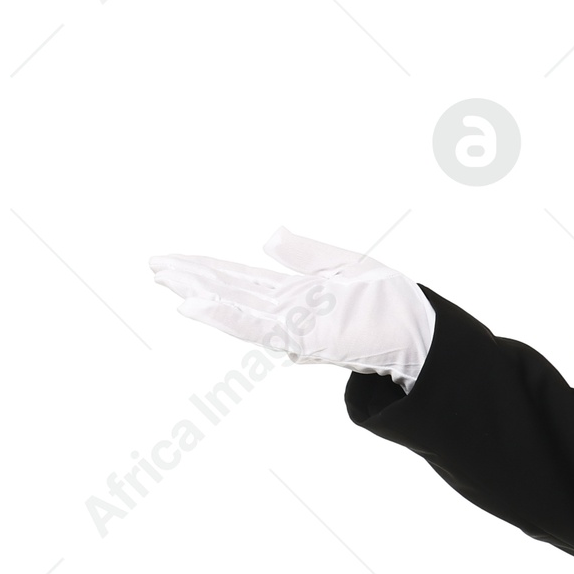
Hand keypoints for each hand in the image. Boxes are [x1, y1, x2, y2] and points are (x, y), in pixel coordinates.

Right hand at [148, 228, 435, 388]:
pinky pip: (259, 325)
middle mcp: (287, 313)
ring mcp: (295, 327)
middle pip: (230, 291)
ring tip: (165, 281)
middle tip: (152, 266)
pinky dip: (226, 316)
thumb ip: (302, 253)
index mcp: (293, 296)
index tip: (170, 259)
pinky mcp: (306, 337)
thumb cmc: (389, 301)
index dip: (204, 268)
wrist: (420, 327)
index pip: (239, 279)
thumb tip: (268, 235)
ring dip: (200, 295)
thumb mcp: (340, 264)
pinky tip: (197, 307)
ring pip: (236, 309)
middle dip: (192, 278)